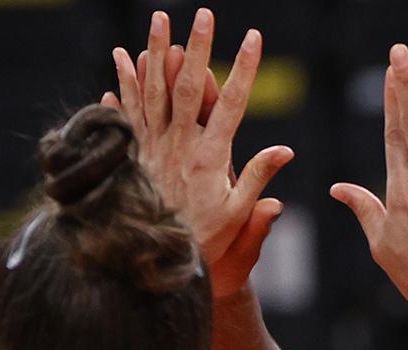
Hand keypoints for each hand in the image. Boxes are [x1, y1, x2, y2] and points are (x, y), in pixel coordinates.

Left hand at [106, 9, 293, 297]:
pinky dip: (123, 82)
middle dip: (197, 47)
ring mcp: (152, 148)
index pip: (233, 104)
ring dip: (156, 52)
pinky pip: (126, 111)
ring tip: (160, 19)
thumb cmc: (206, 243)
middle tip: (204, 14)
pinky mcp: (132, 154)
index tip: (254, 39)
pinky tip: (121, 57)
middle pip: (189, 87)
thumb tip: (286, 152)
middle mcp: (179, 147)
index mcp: (211, 159)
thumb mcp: (239, 217)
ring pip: (153, 91)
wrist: (154, 267)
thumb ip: (259, 180)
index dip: (244, 70)